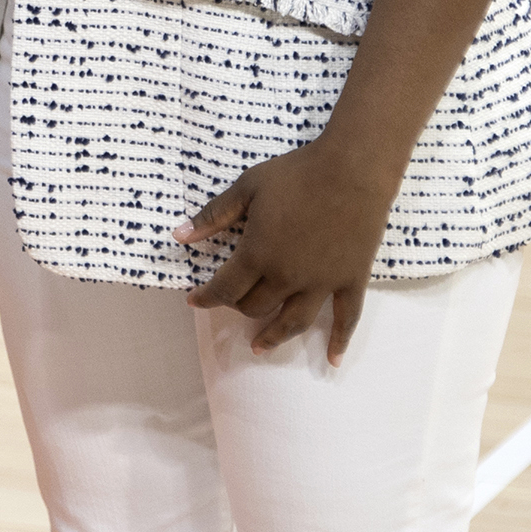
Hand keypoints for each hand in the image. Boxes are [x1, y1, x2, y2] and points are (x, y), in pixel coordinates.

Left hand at [178, 140, 399, 362]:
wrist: (351, 170)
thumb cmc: (295, 175)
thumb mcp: (246, 188)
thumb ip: (213, 216)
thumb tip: (179, 235)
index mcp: (258, 254)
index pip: (225, 288)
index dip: (206, 297)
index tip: (194, 300)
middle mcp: (288, 276)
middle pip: (256, 306)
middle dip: (238, 307)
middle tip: (232, 303)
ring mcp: (322, 282)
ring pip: (293, 321)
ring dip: (274, 337)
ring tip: (260, 347)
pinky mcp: (351, 280)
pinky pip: (347, 318)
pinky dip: (339, 341)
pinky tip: (332, 361)